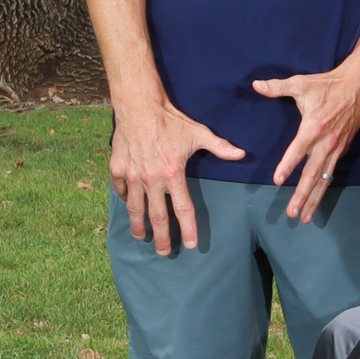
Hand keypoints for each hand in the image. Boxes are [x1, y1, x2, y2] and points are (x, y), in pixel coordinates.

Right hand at [108, 99, 245, 253]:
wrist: (138, 105)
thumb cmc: (170, 120)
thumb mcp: (198, 133)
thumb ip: (220, 147)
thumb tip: (242, 155)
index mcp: (173, 174)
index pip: (183, 209)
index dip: (187, 229)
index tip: (189, 245)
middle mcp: (151, 179)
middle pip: (157, 217)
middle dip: (162, 238)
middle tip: (164, 253)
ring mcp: (131, 176)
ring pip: (135, 209)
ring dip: (139, 226)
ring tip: (142, 238)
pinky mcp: (117, 169)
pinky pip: (120, 191)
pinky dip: (125, 200)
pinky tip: (129, 207)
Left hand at [254, 60, 359, 220]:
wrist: (359, 86)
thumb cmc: (327, 85)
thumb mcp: (301, 83)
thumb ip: (277, 87)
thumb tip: (255, 85)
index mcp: (313, 127)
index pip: (297, 150)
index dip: (287, 165)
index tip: (277, 180)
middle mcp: (325, 143)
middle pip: (313, 174)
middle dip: (302, 195)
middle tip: (293, 213)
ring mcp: (335, 148)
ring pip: (323, 179)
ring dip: (314, 199)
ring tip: (304, 217)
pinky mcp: (341, 150)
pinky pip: (331, 173)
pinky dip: (323, 188)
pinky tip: (316, 200)